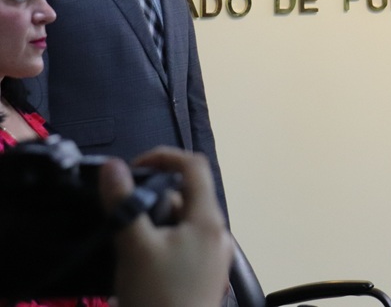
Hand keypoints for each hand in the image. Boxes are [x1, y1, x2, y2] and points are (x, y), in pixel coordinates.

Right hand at [99, 148, 232, 306]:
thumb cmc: (157, 296)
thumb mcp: (134, 247)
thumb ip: (123, 203)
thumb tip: (113, 167)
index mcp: (209, 219)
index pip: (194, 166)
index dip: (163, 156)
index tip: (132, 168)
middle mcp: (219, 234)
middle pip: (186, 196)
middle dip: (152, 198)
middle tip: (121, 214)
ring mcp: (215, 257)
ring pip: (182, 223)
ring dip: (154, 223)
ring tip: (127, 245)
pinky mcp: (205, 276)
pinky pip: (184, 245)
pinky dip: (161, 243)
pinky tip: (139, 264)